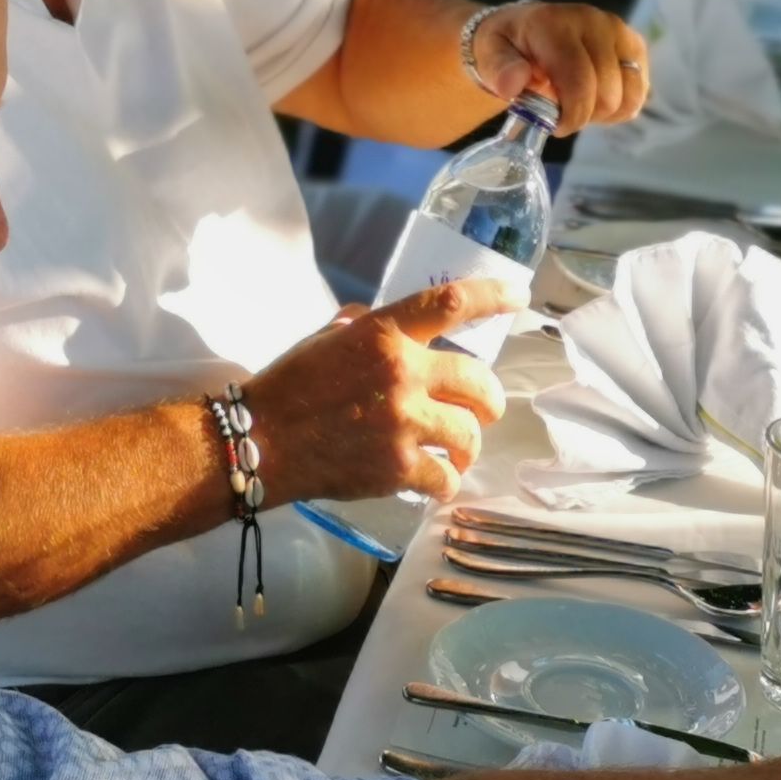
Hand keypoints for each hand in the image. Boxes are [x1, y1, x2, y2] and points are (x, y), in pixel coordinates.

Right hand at [245, 284, 512, 502]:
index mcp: (383, 333)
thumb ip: (362, 326)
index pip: (451, 303)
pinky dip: (446, 482)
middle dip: (489, 400)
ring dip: (467, 445)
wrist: (261, 440)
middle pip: (479, 382)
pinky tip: (437, 482)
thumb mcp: (326, 338)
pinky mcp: (397, 467)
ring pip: (469, 434)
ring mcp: (402, 423)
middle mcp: (401, 372)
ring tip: (456, 452)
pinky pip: (446, 478)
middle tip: (483, 409)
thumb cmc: (289, 385)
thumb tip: (383, 321)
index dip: (494, 297)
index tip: (519, 297)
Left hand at [471, 0, 650, 131]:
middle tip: (561, 113)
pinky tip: (597, 100)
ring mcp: (618, 30)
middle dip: (584, 115)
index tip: (554, 126)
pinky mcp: (634, 43)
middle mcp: (593, 20)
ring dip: (605, 112)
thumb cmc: (505, 46)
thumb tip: (514, 84)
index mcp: (555, 23)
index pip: (579, 81)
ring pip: (628, 94)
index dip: (572, 115)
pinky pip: (640, 90)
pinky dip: (621, 105)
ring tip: (579, 104)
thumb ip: (499, 68)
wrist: (523, 29)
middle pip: (607, 93)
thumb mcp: (488, 55)